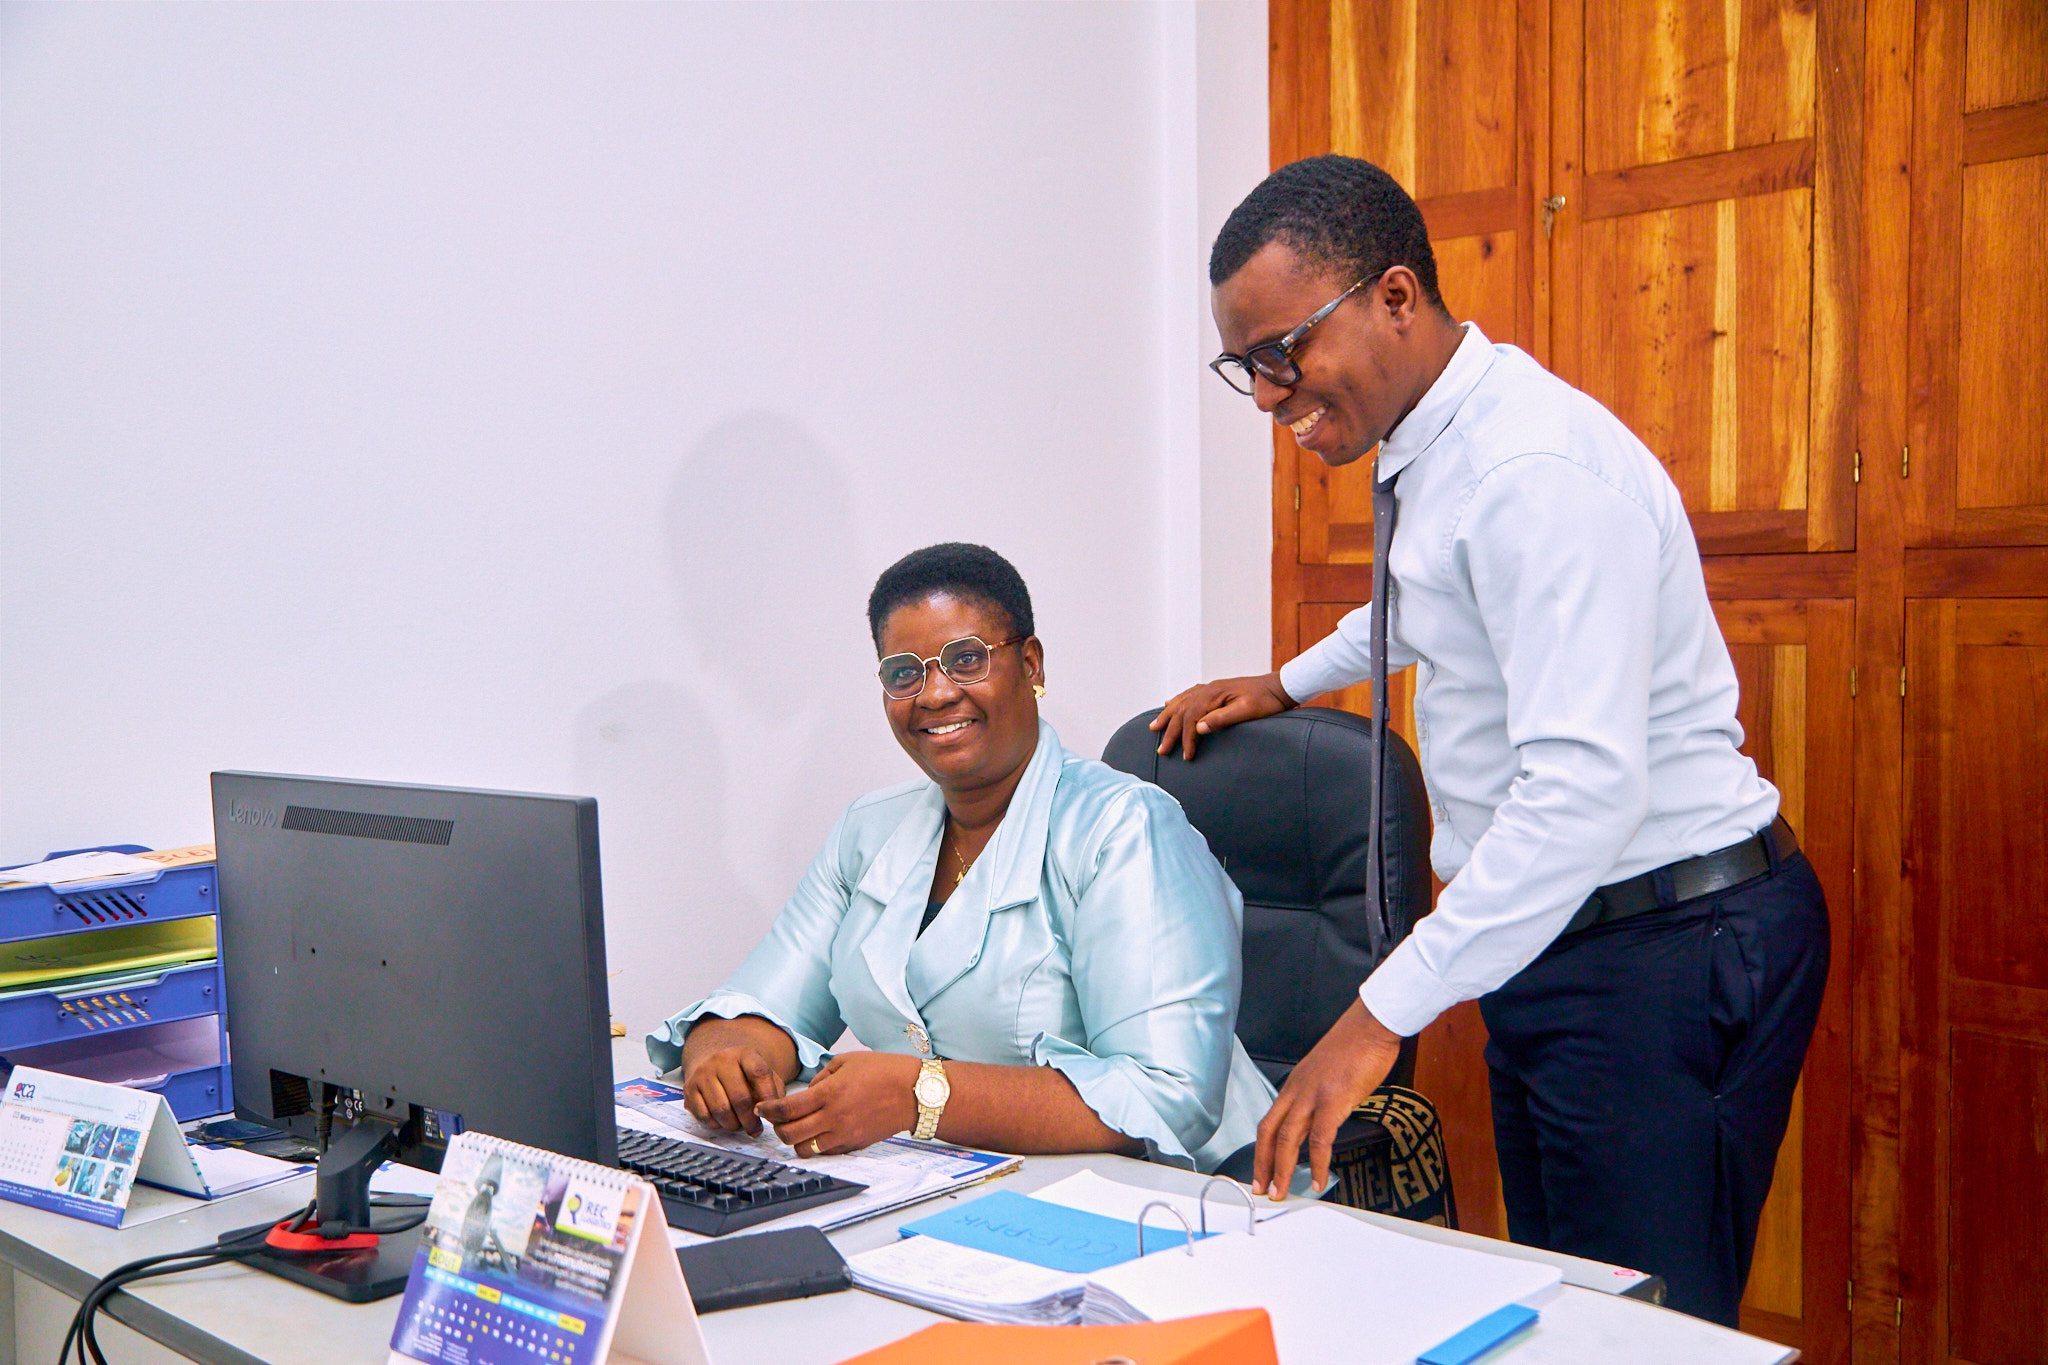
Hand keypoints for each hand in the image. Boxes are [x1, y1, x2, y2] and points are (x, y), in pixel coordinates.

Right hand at [682, 1044, 785, 1135]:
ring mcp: (703, 1073)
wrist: (711, 1062)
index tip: (771, 1113)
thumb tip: (774, 1115)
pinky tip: (723, 1122)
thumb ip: (772, 1091)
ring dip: (733, 1125)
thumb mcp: (761, 1073)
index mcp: (744, 1053)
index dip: (767, 1097)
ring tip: (740, 1126)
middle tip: (756, 1130)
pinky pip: (704, 1115)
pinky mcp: (689, 1088)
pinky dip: (716, 1125)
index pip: (759, 1073)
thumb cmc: (742, 1073)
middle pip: (740, 1097)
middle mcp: (721, 1060)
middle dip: (750, 1120)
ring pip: (721, 1109)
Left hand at [757, 1052, 921, 1155]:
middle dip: (777, 1129)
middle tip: (778, 1120)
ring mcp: (844, 1135)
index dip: (768, 1110)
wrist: (914, 1093)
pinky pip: (826, 1152)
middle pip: (790, 1135)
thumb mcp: (848, 1061)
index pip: (787, 1109)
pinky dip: (817, 1144)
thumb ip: (821, 1076)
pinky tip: (821, 1131)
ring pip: (805, 1150)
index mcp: (830, 1093)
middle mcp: (834, 1117)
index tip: (762, 1108)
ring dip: (796, 1141)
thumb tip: (807, 1092)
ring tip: (799, 1128)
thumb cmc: (884, 1071)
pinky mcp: (854, 1145)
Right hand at [1150, 672, 1295, 759]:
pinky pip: (1189, 694)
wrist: (1279, 686)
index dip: (1186, 739)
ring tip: (1154, 727)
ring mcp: (1210, 687)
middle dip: (1170, 732)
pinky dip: (1177, 701)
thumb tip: (1198, 728)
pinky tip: (1170, 703)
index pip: (1191, 718)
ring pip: (1181, 702)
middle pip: (1182, 711)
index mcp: (1213, 694)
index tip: (1186, 756)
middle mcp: (1208, 689)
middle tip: (1162, 750)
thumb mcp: (1247, 711)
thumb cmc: (1266, 701)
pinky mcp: (1215, 689)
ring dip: (1167, 715)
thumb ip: (1222, 718)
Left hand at [1253, 999, 1403, 1198]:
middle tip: (1262, 1189)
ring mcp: (1313, 1095)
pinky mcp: (1333, 1099)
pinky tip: (1320, 1179)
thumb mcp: (1327, 1071)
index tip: (1261, 1170)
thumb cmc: (1356, 1044)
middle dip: (1264, 1165)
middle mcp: (1297, 1090)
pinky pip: (1320, 1138)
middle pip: (1270, 1133)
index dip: (1262, 1149)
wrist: (1371, 1024)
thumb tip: (1324, 1116)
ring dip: (1283, 1169)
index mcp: (1295, 1084)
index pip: (1269, 1121)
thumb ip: (1320, 1094)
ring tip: (1282, 1192)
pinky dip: (1319, 1163)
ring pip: (1287, 1139)